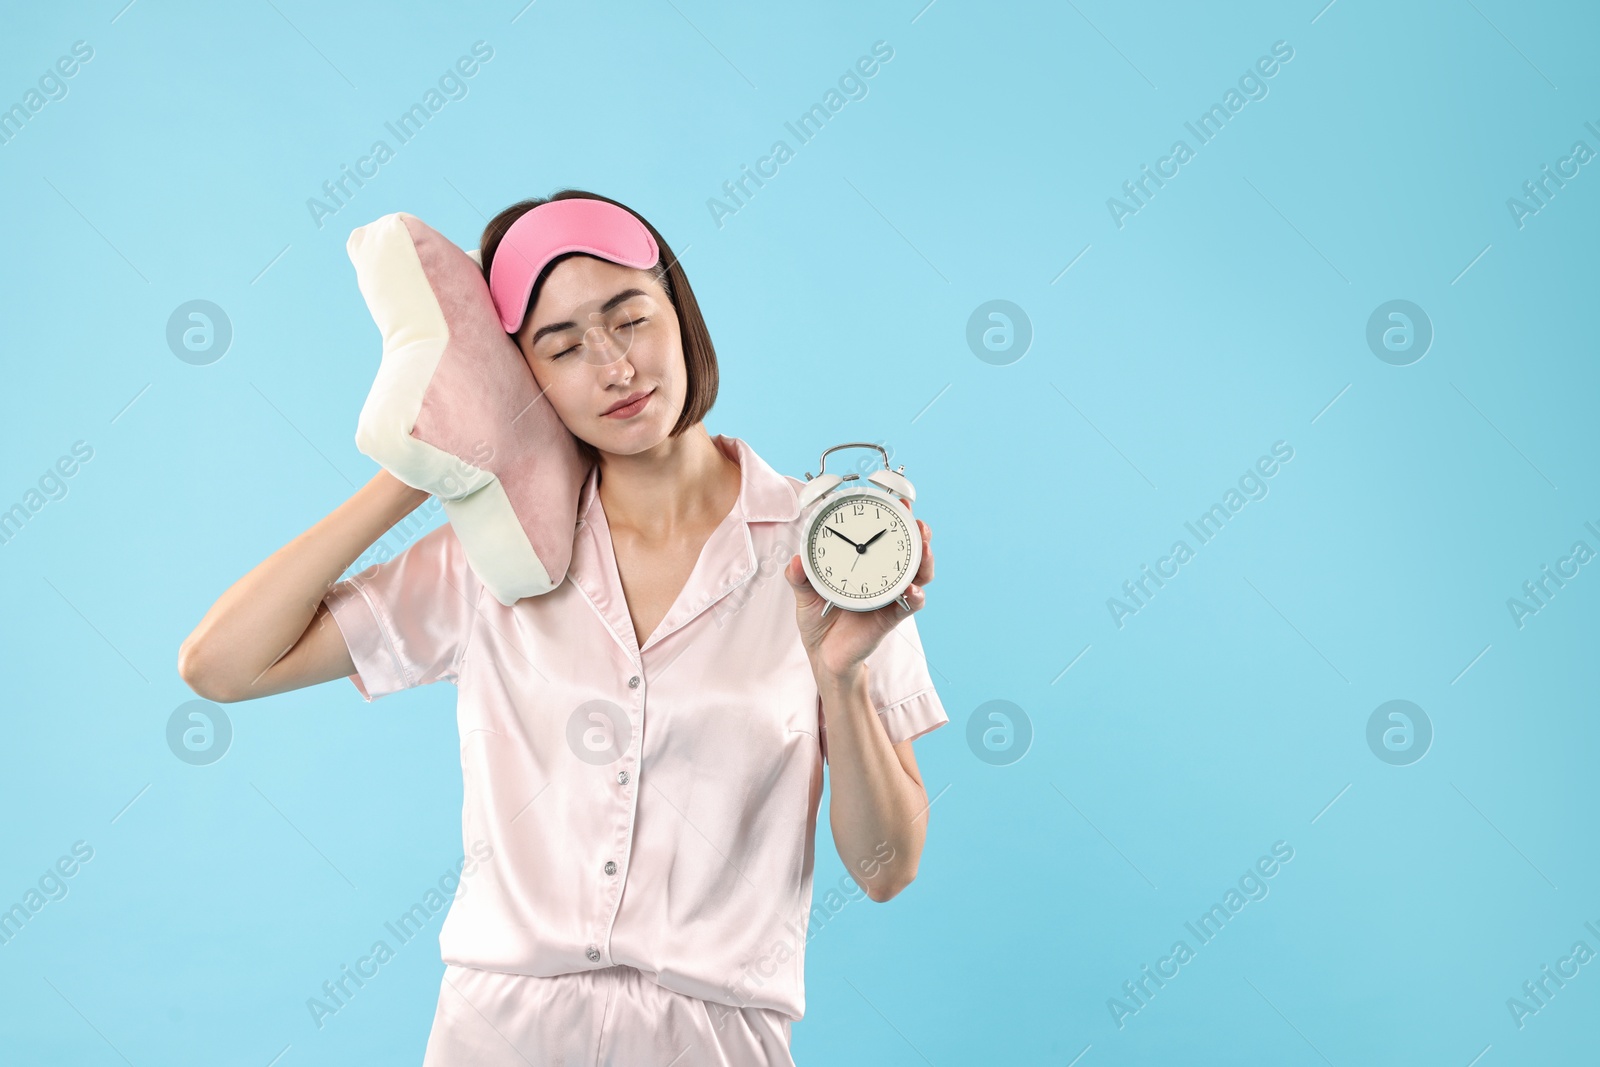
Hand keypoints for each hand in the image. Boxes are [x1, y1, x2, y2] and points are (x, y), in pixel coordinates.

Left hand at [784, 499, 933, 681]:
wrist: (824, 655)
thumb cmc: (819, 619)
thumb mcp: (804, 592)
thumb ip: (799, 576)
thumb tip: (794, 561)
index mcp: (865, 564)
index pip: (884, 536)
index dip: (894, 519)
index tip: (898, 502)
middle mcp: (883, 577)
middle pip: (910, 551)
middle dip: (919, 534)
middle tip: (918, 522)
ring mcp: (890, 596)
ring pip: (918, 574)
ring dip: (924, 559)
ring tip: (924, 547)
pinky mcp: (891, 617)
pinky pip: (909, 605)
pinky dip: (915, 596)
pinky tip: (913, 590)